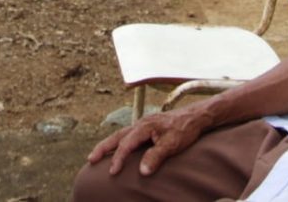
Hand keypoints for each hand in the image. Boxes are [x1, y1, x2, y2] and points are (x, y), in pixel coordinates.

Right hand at [86, 107, 211, 175]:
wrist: (196, 116)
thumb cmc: (185, 129)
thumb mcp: (172, 144)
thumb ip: (156, 156)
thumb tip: (142, 171)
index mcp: (144, 126)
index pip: (126, 144)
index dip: (118, 158)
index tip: (112, 172)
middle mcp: (141, 123)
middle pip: (117, 136)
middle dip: (103, 148)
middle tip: (90, 159)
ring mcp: (143, 124)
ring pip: (121, 134)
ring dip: (108, 144)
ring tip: (97, 154)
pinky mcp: (147, 127)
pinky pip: (128, 134)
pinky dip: (118, 141)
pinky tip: (117, 147)